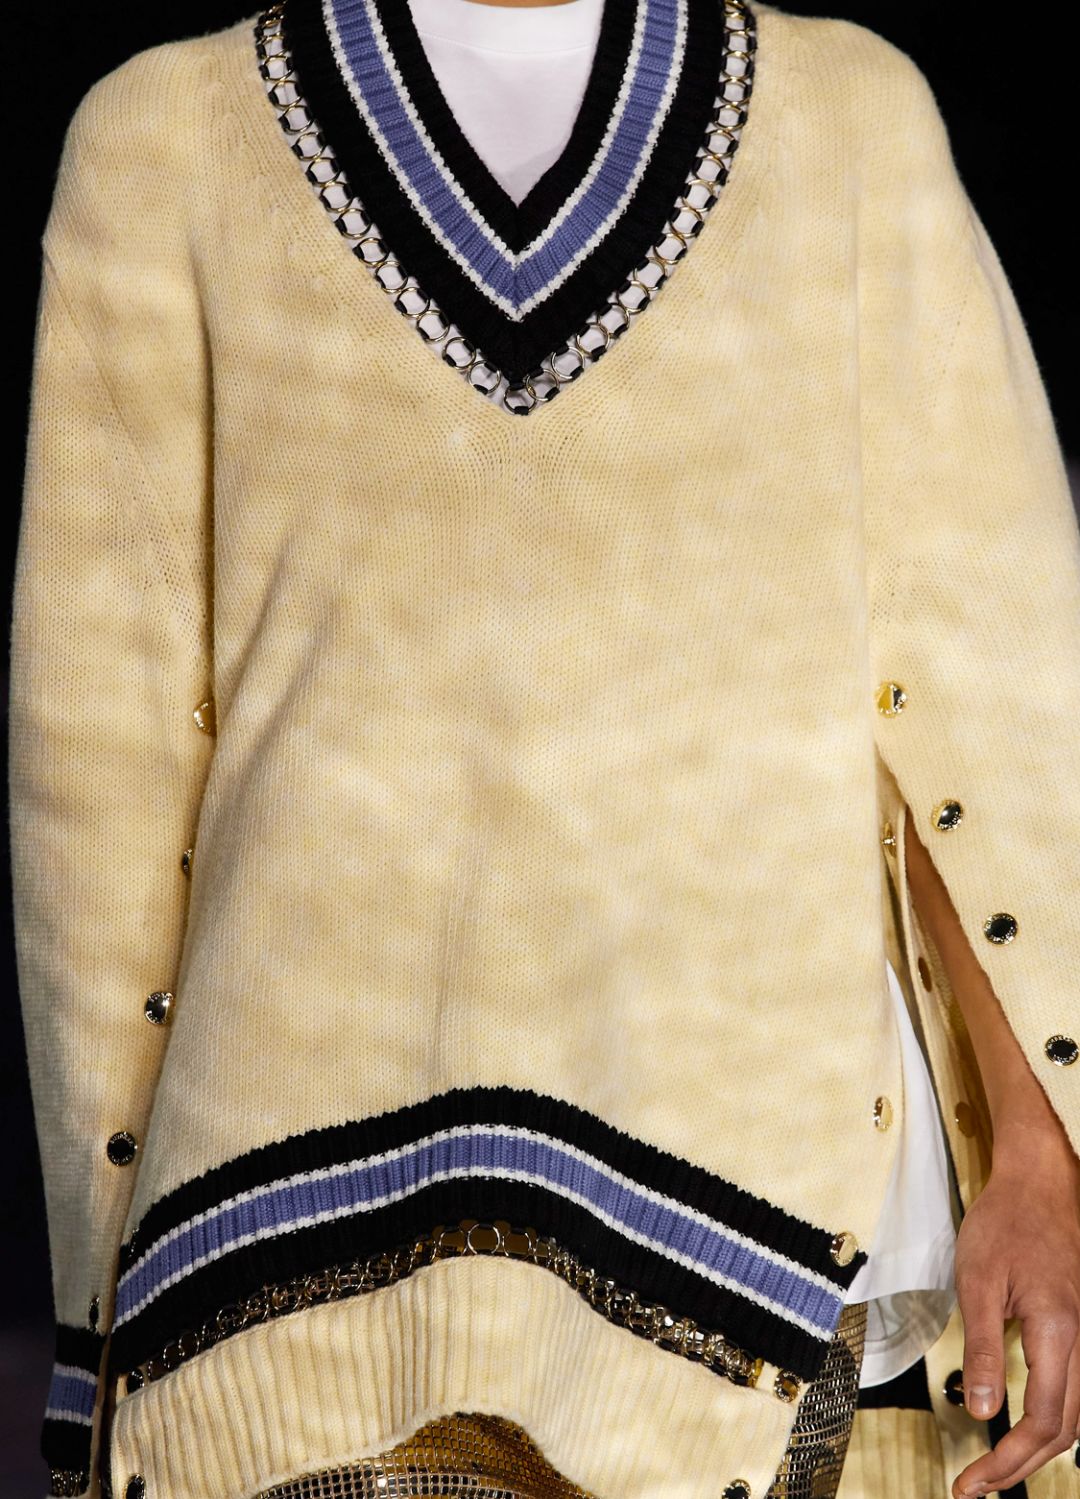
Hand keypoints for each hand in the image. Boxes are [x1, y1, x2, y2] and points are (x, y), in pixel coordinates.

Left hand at [950, 1122, 1079, 1497]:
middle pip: (1067, 1428)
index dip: (1009, 1459)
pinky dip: (1060, 1420)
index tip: (972, 1482)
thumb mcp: (978, 1282)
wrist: (1039, 1183)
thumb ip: (985, 1349)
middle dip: (1022, 1464)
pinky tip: (1033, 1429)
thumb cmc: (1005, 1223)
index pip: (1044, 1419)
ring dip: (1042, 1447)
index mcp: (1059, 1329)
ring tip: (999, 1466)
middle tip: (978, 1486)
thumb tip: (983, 1412)